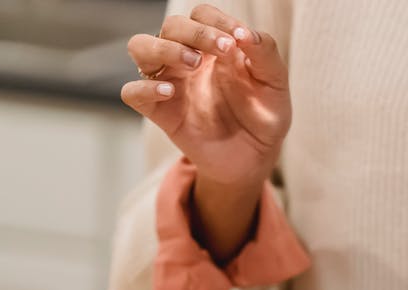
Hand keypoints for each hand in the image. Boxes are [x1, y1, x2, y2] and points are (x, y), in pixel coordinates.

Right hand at [121, 4, 289, 186]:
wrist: (257, 156)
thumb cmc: (264, 115)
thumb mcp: (275, 82)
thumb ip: (265, 52)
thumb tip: (244, 32)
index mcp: (215, 46)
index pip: (201, 14)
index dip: (216, 20)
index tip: (237, 39)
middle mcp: (188, 59)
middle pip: (172, 25)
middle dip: (196, 32)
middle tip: (222, 50)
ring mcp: (172, 83)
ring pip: (140, 47)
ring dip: (164, 48)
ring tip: (193, 63)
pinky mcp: (162, 112)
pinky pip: (132, 92)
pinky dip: (144, 88)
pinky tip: (170, 92)